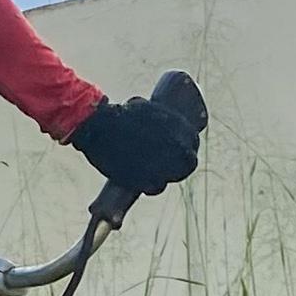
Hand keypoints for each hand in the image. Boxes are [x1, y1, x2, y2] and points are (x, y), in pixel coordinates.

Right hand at [70, 71, 205, 197]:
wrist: (102, 128)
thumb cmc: (120, 114)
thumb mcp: (146, 108)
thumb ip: (157, 116)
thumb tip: (156, 120)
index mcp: (180, 128)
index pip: (193, 142)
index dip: (187, 148)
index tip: (180, 150)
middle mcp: (178, 148)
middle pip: (189, 163)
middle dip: (182, 165)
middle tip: (169, 165)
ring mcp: (166, 166)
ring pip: (174, 177)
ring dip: (166, 176)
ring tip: (155, 174)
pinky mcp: (149, 181)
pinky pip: (157, 188)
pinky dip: (151, 186)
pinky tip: (147, 185)